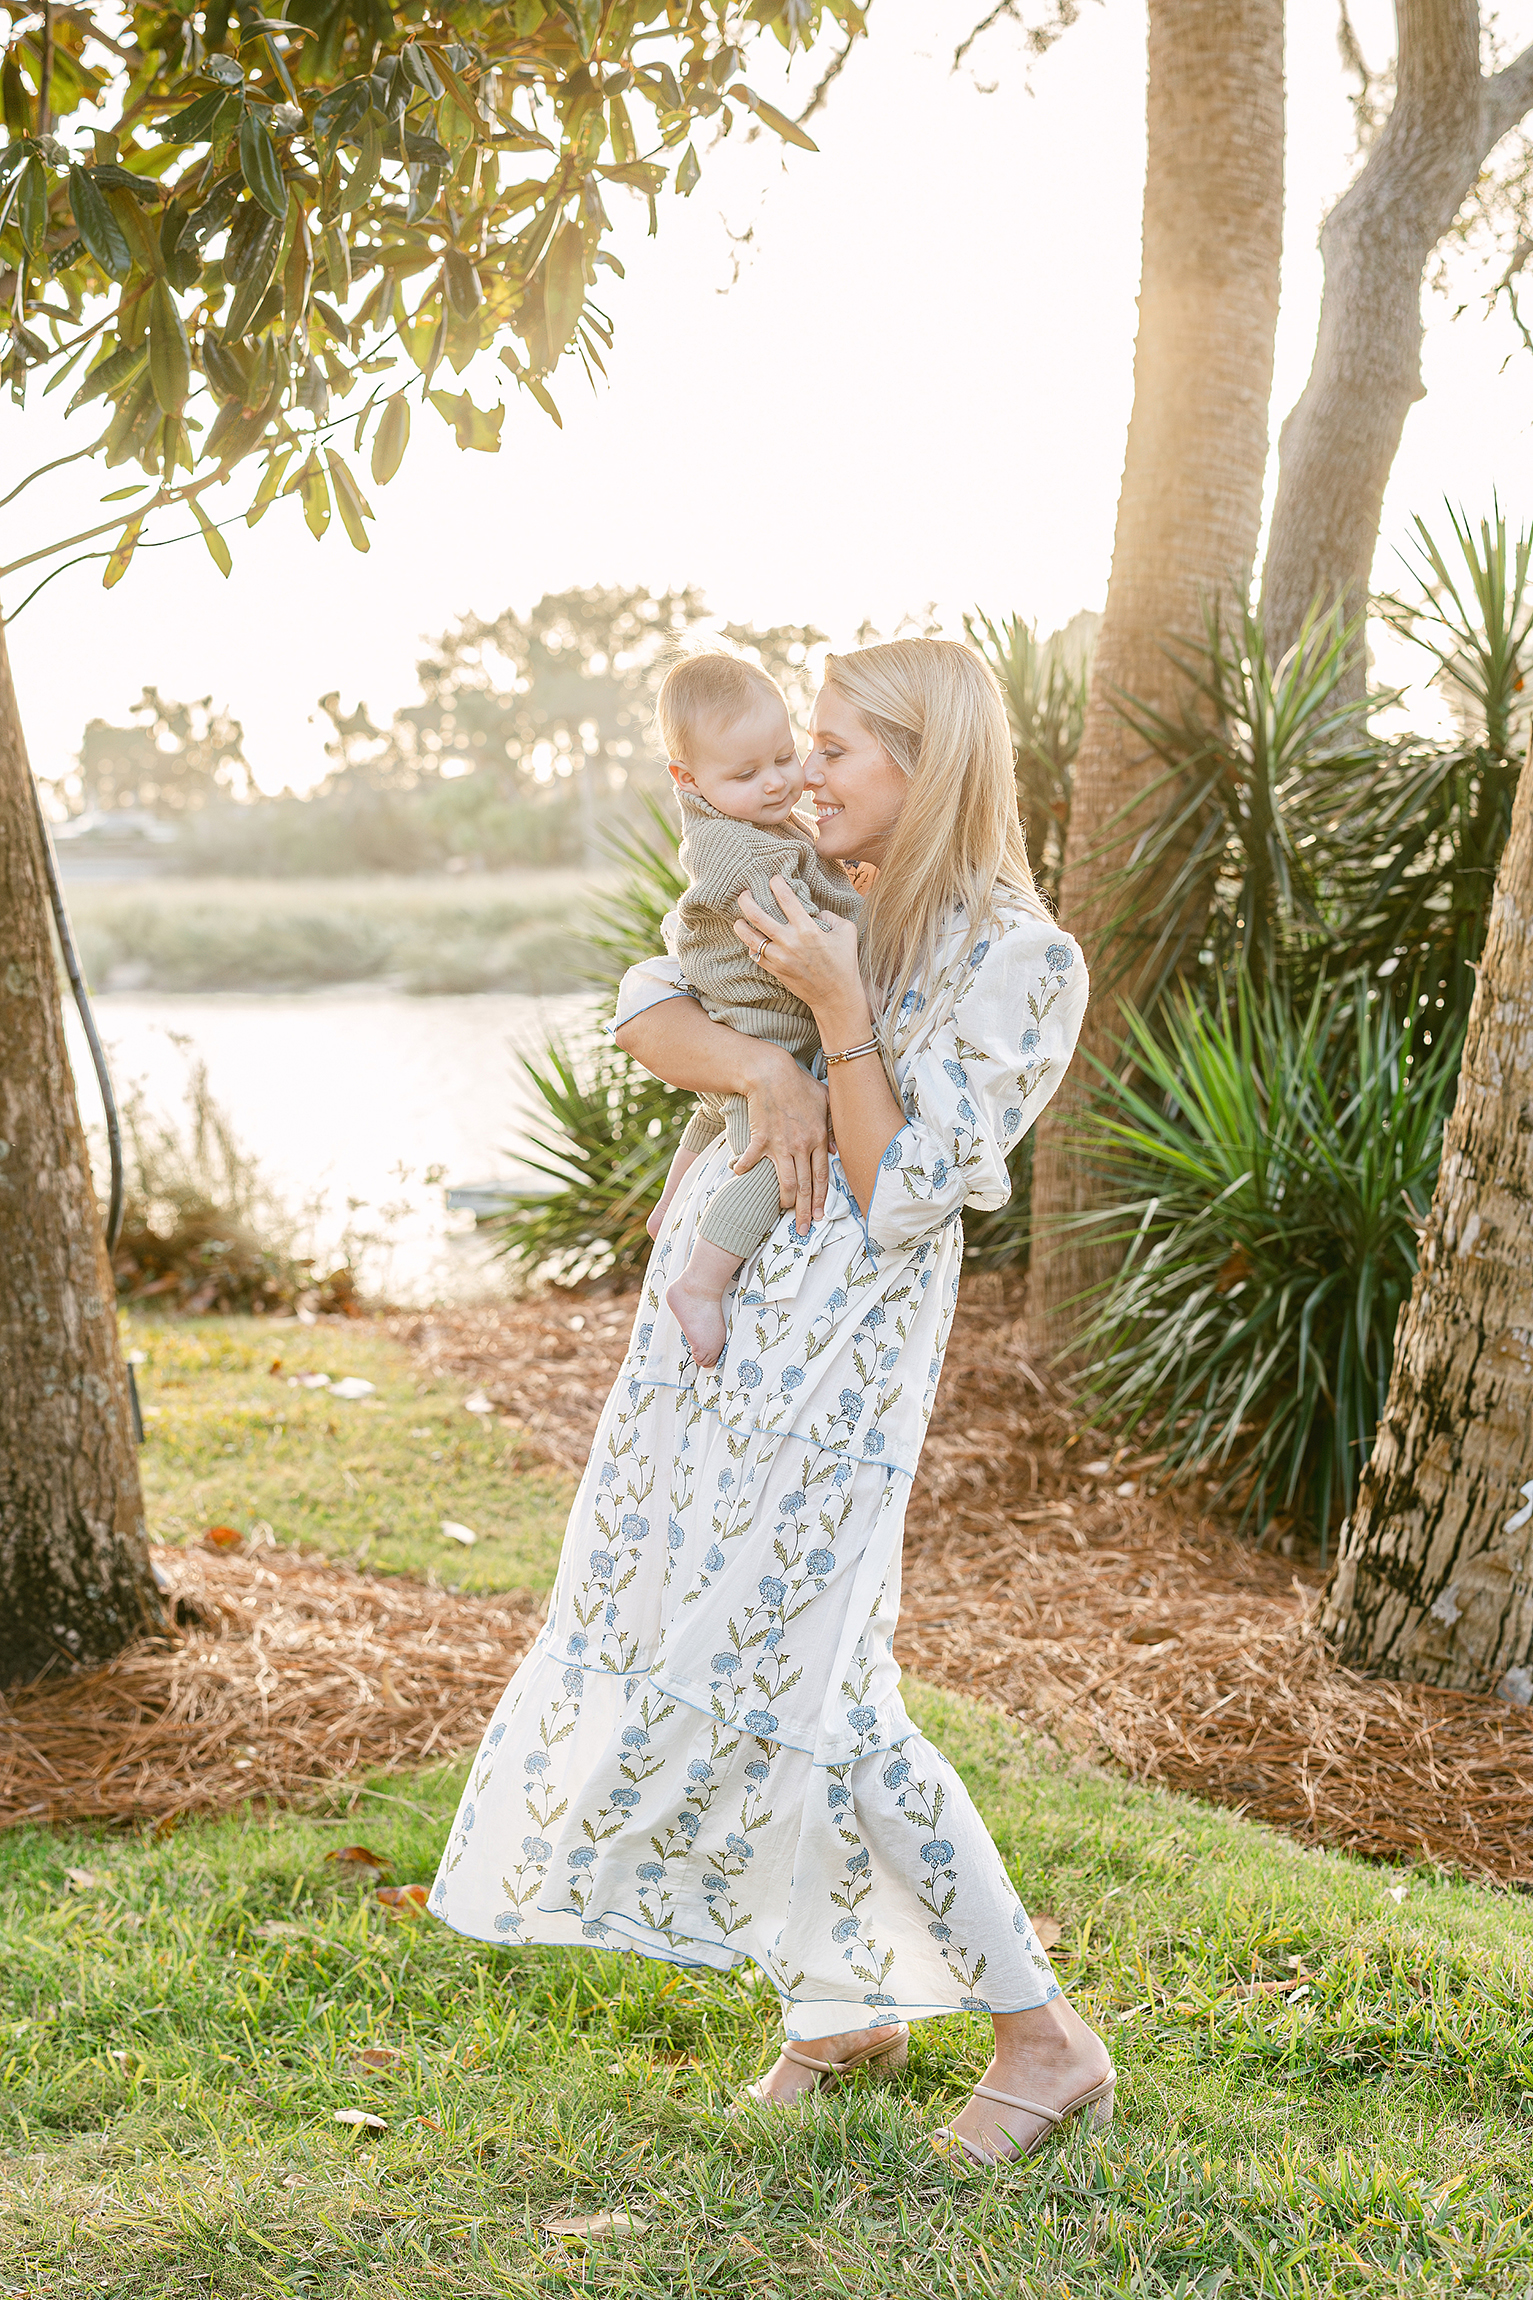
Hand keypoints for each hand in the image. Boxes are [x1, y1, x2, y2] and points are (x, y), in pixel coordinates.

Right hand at [732, 1042, 830, 1235]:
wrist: (772, 1074)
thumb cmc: (799, 1084)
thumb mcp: (825, 1101)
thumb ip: (832, 1126)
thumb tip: (834, 1147)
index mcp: (817, 1139)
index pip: (821, 1177)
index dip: (820, 1199)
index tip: (819, 1216)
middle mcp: (800, 1146)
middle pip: (804, 1186)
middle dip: (803, 1211)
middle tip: (802, 1229)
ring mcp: (780, 1145)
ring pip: (784, 1181)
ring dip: (783, 1200)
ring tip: (781, 1211)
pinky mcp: (760, 1139)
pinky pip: (752, 1160)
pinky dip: (745, 1169)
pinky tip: (739, 1174)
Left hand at [734, 877, 870, 1046]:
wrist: (836, 997)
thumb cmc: (844, 964)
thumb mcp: (847, 932)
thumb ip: (831, 915)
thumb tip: (816, 911)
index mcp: (808, 930)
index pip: (786, 899)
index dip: (777, 884)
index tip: (774, 879)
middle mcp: (790, 942)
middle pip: (758, 916)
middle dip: (747, 901)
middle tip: (744, 893)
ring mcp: (779, 958)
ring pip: (750, 938)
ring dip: (740, 925)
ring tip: (739, 918)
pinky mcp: (775, 971)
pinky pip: (755, 955)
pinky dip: (750, 945)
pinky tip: (750, 939)